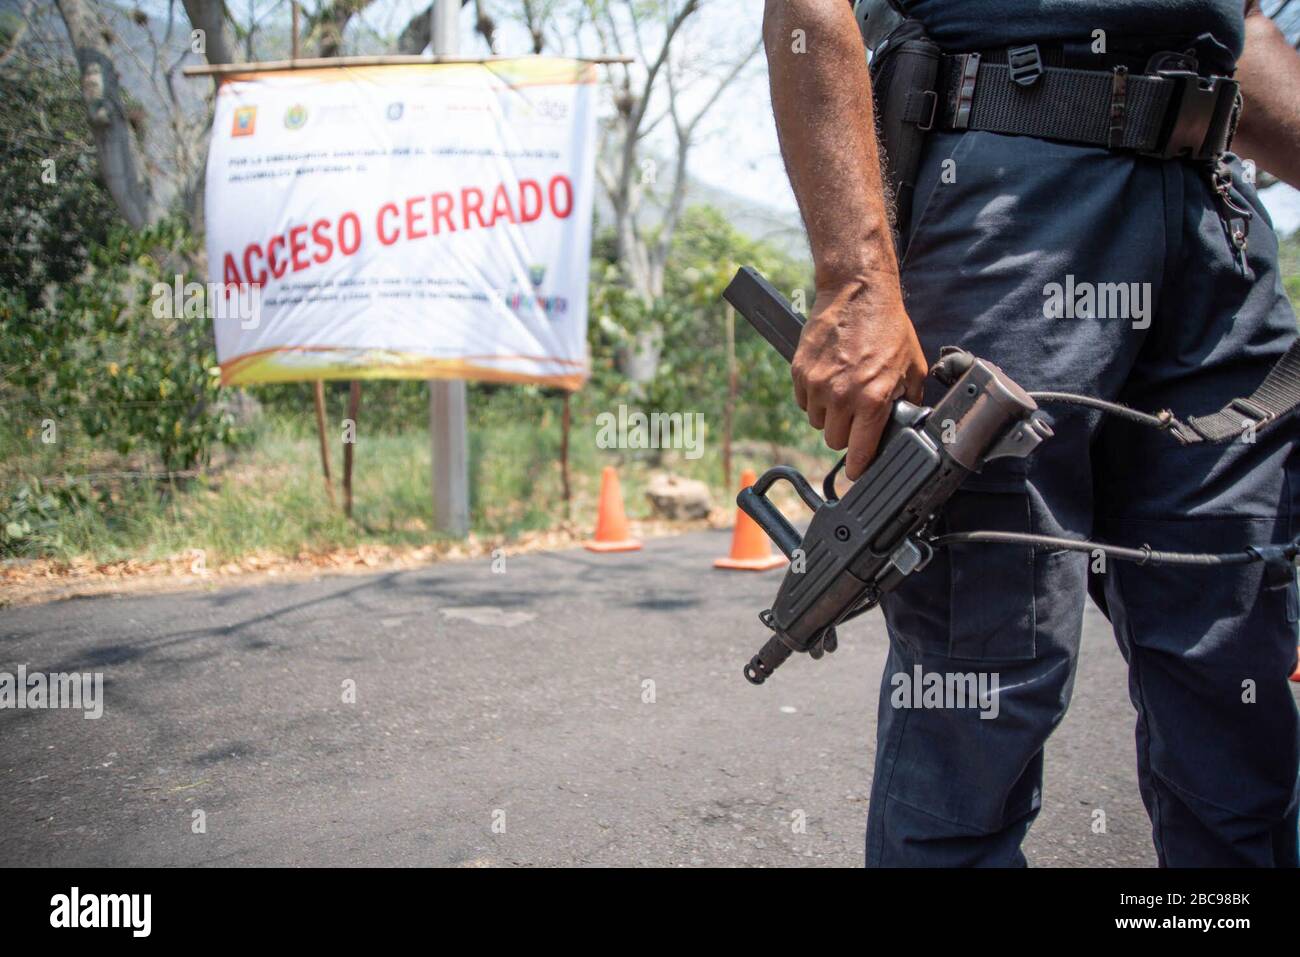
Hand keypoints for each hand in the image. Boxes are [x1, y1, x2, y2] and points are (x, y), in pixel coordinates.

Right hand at [791, 279, 927, 480]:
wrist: (857, 293)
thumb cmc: (888, 327)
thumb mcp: (912, 367)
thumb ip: (910, 401)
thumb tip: (908, 424)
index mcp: (873, 399)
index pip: (859, 452)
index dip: (859, 466)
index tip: (858, 472)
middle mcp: (842, 396)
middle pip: (834, 441)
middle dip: (846, 434)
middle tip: (857, 417)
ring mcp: (818, 384)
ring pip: (817, 422)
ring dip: (829, 415)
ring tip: (843, 392)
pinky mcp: (800, 372)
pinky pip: (804, 401)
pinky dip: (814, 397)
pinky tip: (829, 379)